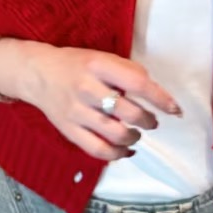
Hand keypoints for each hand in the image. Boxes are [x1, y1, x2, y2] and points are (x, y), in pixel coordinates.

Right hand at [0, 39, 180, 161]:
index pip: (137, 84)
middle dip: (148, 121)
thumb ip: (127, 72)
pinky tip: (126, 151)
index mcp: (99, 66)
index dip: (160, 98)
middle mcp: (87, 88)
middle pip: (128, 113)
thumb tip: (154, 93)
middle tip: (152, 121)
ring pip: (115, 134)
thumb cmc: (77, 64)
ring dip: (134, 137)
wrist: (38, 73)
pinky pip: (97, 150)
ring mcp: (77, 112)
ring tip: (137, 133)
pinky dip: (117, 155)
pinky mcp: (69, 130)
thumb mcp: (103, 57)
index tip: (174, 109)